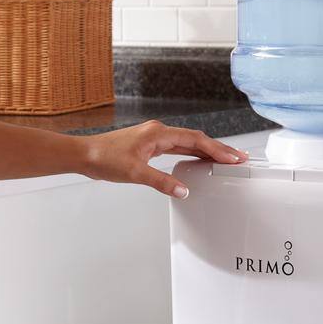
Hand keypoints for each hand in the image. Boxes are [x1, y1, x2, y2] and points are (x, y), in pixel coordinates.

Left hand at [80, 121, 246, 197]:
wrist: (84, 155)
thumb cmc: (104, 158)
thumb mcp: (134, 173)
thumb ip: (162, 182)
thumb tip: (183, 191)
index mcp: (158, 134)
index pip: (195, 140)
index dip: (216, 149)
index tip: (233, 157)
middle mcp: (159, 132)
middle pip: (196, 140)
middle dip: (218, 149)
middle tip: (238, 158)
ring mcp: (154, 138)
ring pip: (188, 143)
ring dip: (206, 151)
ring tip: (225, 159)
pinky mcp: (149, 146)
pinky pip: (178, 148)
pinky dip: (192, 154)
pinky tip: (199, 161)